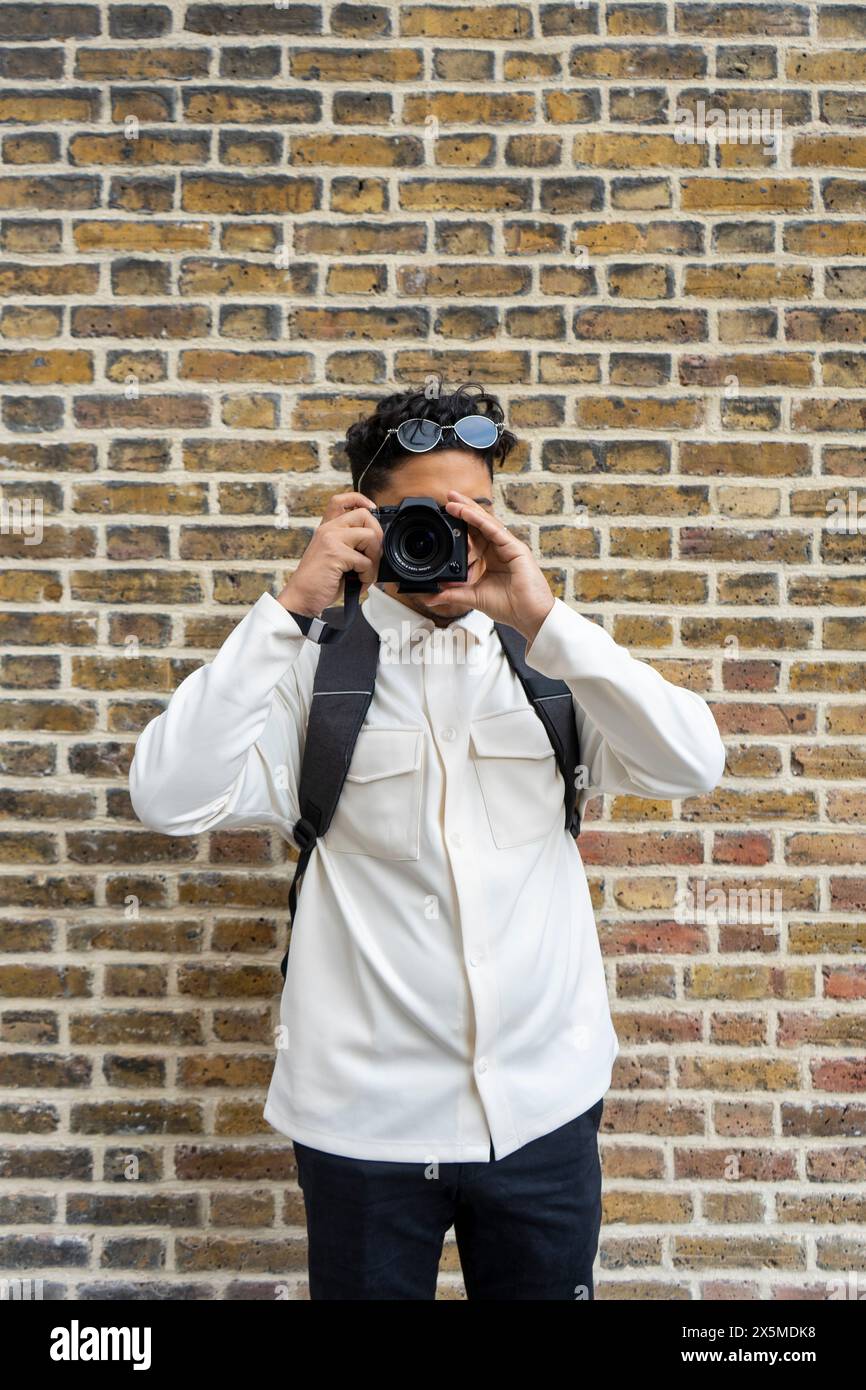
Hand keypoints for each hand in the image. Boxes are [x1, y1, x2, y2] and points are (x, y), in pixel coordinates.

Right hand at [276, 491, 382, 617]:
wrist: (301, 597)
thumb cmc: (319, 581)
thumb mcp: (334, 556)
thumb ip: (349, 544)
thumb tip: (376, 544)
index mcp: (327, 529)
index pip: (341, 500)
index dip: (360, 499)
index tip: (372, 508)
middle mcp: (328, 530)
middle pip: (364, 515)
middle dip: (377, 536)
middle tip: (372, 556)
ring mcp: (331, 539)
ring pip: (370, 537)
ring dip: (374, 559)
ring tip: (364, 572)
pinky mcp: (336, 553)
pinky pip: (366, 561)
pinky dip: (367, 576)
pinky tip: (358, 582)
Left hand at [425, 490, 554, 643]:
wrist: (530, 617)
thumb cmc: (510, 606)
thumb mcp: (473, 597)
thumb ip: (452, 594)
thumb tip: (429, 596)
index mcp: (491, 557)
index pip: (473, 534)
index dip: (460, 523)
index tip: (443, 515)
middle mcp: (500, 548)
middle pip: (479, 523)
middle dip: (463, 509)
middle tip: (446, 497)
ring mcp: (509, 547)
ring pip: (486, 522)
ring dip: (468, 510)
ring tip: (452, 501)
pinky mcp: (516, 549)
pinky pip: (495, 530)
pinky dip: (479, 521)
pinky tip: (466, 513)